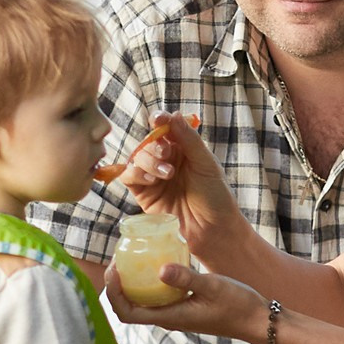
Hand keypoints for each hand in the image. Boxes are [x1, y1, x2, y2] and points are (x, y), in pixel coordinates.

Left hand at [105, 259, 266, 343]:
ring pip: (142, 303)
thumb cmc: (237, 305)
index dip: (114, 294)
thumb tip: (160, 269)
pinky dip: (148, 283)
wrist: (257, 320)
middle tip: (119, 258)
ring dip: (131, 284)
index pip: (127, 313)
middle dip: (118, 286)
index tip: (114, 270)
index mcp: (170, 317)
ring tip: (132, 258)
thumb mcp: (212, 286)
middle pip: (129, 308)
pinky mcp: (183, 308)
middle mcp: (168, 319)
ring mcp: (175, 314)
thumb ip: (186, 278)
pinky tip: (155, 264)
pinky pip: (157, 298)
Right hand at [111, 113, 242, 256]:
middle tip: (167, 154)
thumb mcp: (205, 163)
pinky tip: (151, 181)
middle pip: (147, 142)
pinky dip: (135, 174)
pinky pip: (128, 177)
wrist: (212, 228)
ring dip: (148, 161)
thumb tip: (174, 114)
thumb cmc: (215, 195)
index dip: (159, 121)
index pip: (165, 128)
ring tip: (167, 174)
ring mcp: (152, 177)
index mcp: (181, 148)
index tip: (157, 119)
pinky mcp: (143, 194)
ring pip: (136, 157)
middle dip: (154, 146)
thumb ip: (188, 139)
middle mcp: (164, 160)